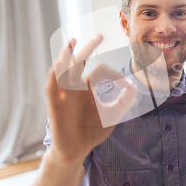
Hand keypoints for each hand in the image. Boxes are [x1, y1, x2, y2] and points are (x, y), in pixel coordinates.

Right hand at [46, 34, 136, 164]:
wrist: (76, 151)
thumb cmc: (92, 132)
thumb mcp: (112, 116)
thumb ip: (123, 103)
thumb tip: (134, 88)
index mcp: (88, 88)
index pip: (101, 71)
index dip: (116, 76)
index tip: (129, 88)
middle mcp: (75, 87)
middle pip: (79, 62)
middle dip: (89, 48)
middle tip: (100, 35)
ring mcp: (64, 94)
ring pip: (63, 70)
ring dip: (66, 56)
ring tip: (71, 42)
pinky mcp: (55, 105)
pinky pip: (51, 87)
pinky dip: (54, 75)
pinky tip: (58, 64)